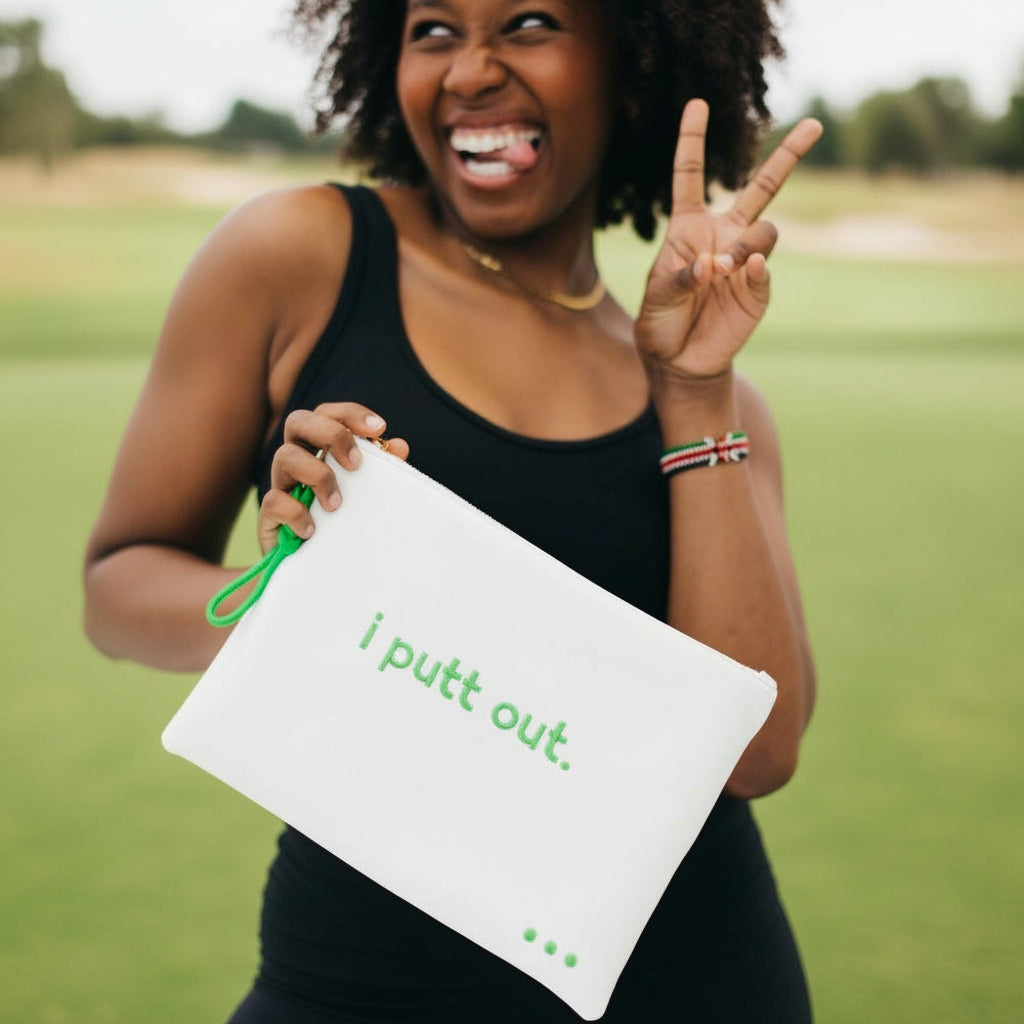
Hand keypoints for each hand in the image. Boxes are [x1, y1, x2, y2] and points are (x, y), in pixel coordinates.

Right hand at [258, 402, 409, 552]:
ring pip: (285, 456)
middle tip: (356, 464)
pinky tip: (313, 530)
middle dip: (330, 434)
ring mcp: (281, 484)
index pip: (327, 413)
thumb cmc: (344, 522)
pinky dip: (296, 513)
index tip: (379, 428)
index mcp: (319, 448)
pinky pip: (274, 501)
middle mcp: (297, 459)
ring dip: (318, 476)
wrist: (315, 569)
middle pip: (298, 421)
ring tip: (337, 505)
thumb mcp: (366, 495)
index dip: (351, 413)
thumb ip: (382, 470)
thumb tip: (399, 446)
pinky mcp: (269, 515)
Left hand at [635, 99, 821, 388]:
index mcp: (689, 227)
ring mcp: (744, 260)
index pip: (692, 175)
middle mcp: (723, 235)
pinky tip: (740, 272)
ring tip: (723, 268)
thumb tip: (715, 263)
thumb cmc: (661, 322)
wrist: (679, 361)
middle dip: (789, 156)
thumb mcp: (657, 297)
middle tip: (816, 125)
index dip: (693, 141)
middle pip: (761, 188)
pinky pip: (763, 269)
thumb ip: (680, 276)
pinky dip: (753, 269)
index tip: (698, 104)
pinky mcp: (757, 288)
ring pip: (766, 231)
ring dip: (747, 245)